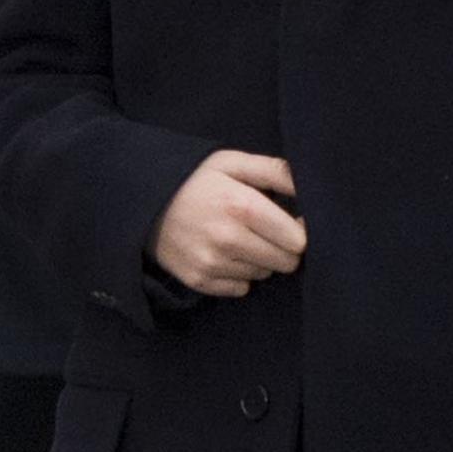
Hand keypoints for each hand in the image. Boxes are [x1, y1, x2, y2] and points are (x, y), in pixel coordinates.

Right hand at [149, 150, 305, 293]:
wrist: (142, 202)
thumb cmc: (195, 179)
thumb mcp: (233, 163)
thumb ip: (276, 171)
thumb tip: (311, 188)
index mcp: (242, 206)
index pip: (298, 241)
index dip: (300, 231)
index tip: (291, 221)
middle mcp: (228, 239)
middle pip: (286, 262)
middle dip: (283, 248)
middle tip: (266, 231)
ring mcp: (212, 263)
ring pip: (263, 274)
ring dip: (260, 260)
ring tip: (239, 238)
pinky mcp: (199, 281)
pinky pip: (241, 288)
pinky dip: (238, 275)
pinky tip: (224, 254)